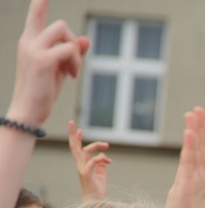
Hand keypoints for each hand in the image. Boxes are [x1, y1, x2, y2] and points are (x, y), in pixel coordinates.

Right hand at [7, 0, 89, 125]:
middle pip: (60, 24)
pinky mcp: (42, 60)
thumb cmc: (43, 91)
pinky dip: (75, 62)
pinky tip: (71, 76)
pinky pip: (69, 49)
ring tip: (72, 71)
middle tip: (74, 65)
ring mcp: (33, 49)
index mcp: (30, 41)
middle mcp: (28, 41)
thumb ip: (72, 53)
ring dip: (75, 53)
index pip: (35, 11)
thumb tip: (87, 38)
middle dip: (74, 43)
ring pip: (64, 32)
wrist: (29, 112)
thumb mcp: (60, 69)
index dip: (42, 1)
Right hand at [68, 120, 110, 200]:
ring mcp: (82, 169)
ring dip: (95, 146)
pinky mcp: (86, 174)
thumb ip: (100, 165)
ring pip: (85, 151)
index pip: (77, 148)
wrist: (96, 201)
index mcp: (83, 163)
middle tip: (72, 123)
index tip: (78, 128)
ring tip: (106, 145)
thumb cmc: (97, 188)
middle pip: (74, 147)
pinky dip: (100, 159)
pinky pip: (92, 162)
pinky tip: (108, 160)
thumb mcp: (100, 174)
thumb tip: (103, 157)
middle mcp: (80, 165)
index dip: (75, 138)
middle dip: (73, 134)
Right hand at [163, 107, 204, 207]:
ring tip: (192, 114)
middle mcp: (192, 179)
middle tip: (197, 109)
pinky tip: (191, 135)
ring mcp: (186, 182)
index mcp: (200, 183)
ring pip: (191, 154)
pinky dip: (189, 150)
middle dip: (197, 129)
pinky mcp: (183, 188)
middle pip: (197, 150)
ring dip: (193, 133)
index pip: (204, 157)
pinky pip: (187, 166)